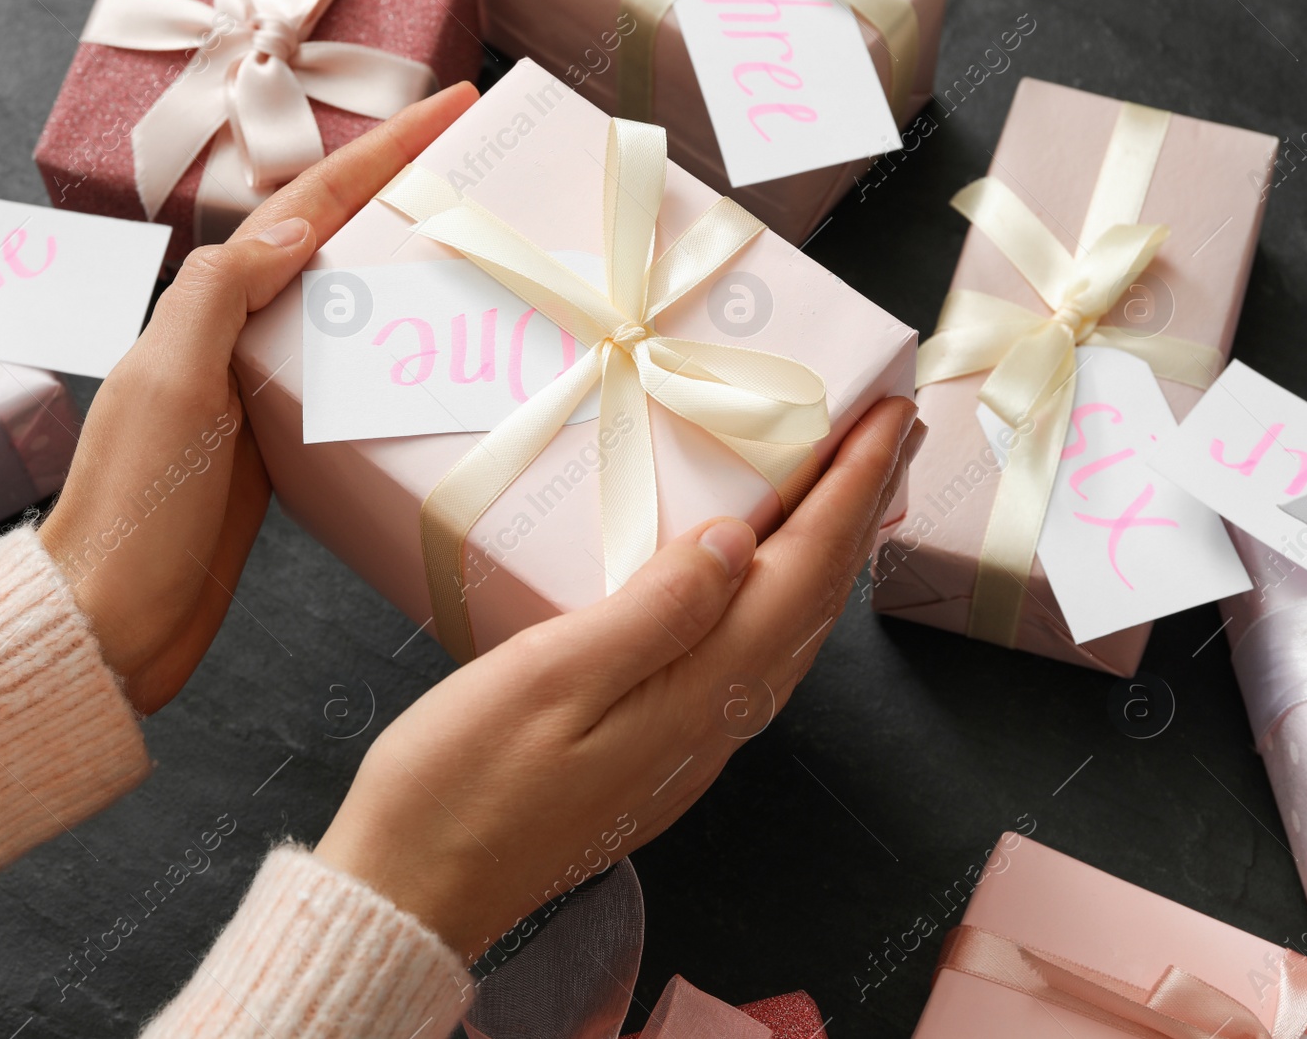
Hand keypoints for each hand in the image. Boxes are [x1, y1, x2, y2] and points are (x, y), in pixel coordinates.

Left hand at [40, 82, 481, 714]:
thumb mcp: (169, 387)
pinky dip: (388, 355)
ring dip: (400, 269)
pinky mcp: (279, 451)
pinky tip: (426, 358)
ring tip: (470, 248)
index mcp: (205, 313)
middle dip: (398, 195)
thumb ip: (219, 297)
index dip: (378, 155)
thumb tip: (298, 226)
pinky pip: (344, 381)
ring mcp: (257, 396)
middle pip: (331, 246)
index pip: (304, 211)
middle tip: (475, 168)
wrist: (114, 623)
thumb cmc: (133, 511)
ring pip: (343, 310)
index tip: (449, 111)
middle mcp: (231, 342)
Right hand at [314, 396, 924, 958]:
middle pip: (814, 603)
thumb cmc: (461, 784)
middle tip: (888, 432)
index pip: (803, 572)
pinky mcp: (657, 753)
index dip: (851, 488)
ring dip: (826, 556)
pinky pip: (750, 659)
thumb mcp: (550, 676)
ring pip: (788, 634)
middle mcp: (715, 723)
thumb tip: (739, 541)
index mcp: (698, 694)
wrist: (417, 891)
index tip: (890, 414)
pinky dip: (780, 600)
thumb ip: (655, 610)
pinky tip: (760, 583)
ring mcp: (689, 746)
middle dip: (859, 511)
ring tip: (845, 491)